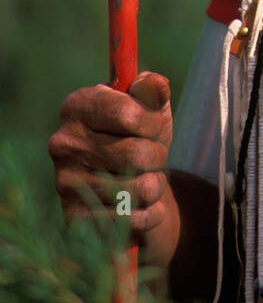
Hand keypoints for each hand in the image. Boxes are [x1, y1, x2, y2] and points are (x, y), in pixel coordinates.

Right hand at [48, 71, 179, 268]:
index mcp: (77, 105)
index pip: (129, 114)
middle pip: (136, 154)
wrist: (126, 186)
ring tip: (148, 179)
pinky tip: (143, 205)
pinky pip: (132, 219)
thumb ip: (152, 90)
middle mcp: (63, 143)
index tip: (153, 126)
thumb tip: (156, 83)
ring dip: (156, 186)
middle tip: (153, 156)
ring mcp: (65, 182)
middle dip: (158, 156)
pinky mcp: (74, 218)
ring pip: (138, 189)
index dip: (153, 123)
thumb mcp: (149, 108)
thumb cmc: (139, 137)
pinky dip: (151, 213)